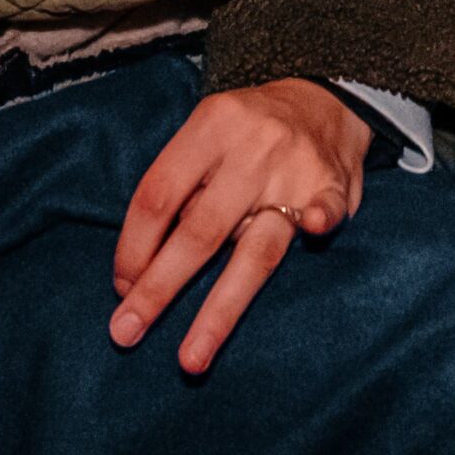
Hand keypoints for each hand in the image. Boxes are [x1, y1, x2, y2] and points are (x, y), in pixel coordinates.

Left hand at [110, 78, 371, 371]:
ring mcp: (295, 169)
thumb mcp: (206, 131)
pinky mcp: (333, 186)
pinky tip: (316, 230)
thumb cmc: (247, 130)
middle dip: (159, 289)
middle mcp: (252, 148)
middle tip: (125, 332)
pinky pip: (329, 206)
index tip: (121, 288)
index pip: (158, 196)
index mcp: (211, 126)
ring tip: (192, 358)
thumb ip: (179, 186)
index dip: (133, 248)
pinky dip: (323, 218)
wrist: (324, 96)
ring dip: (221, 308)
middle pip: (199, 231)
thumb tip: (140, 269)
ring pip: (256, 249)